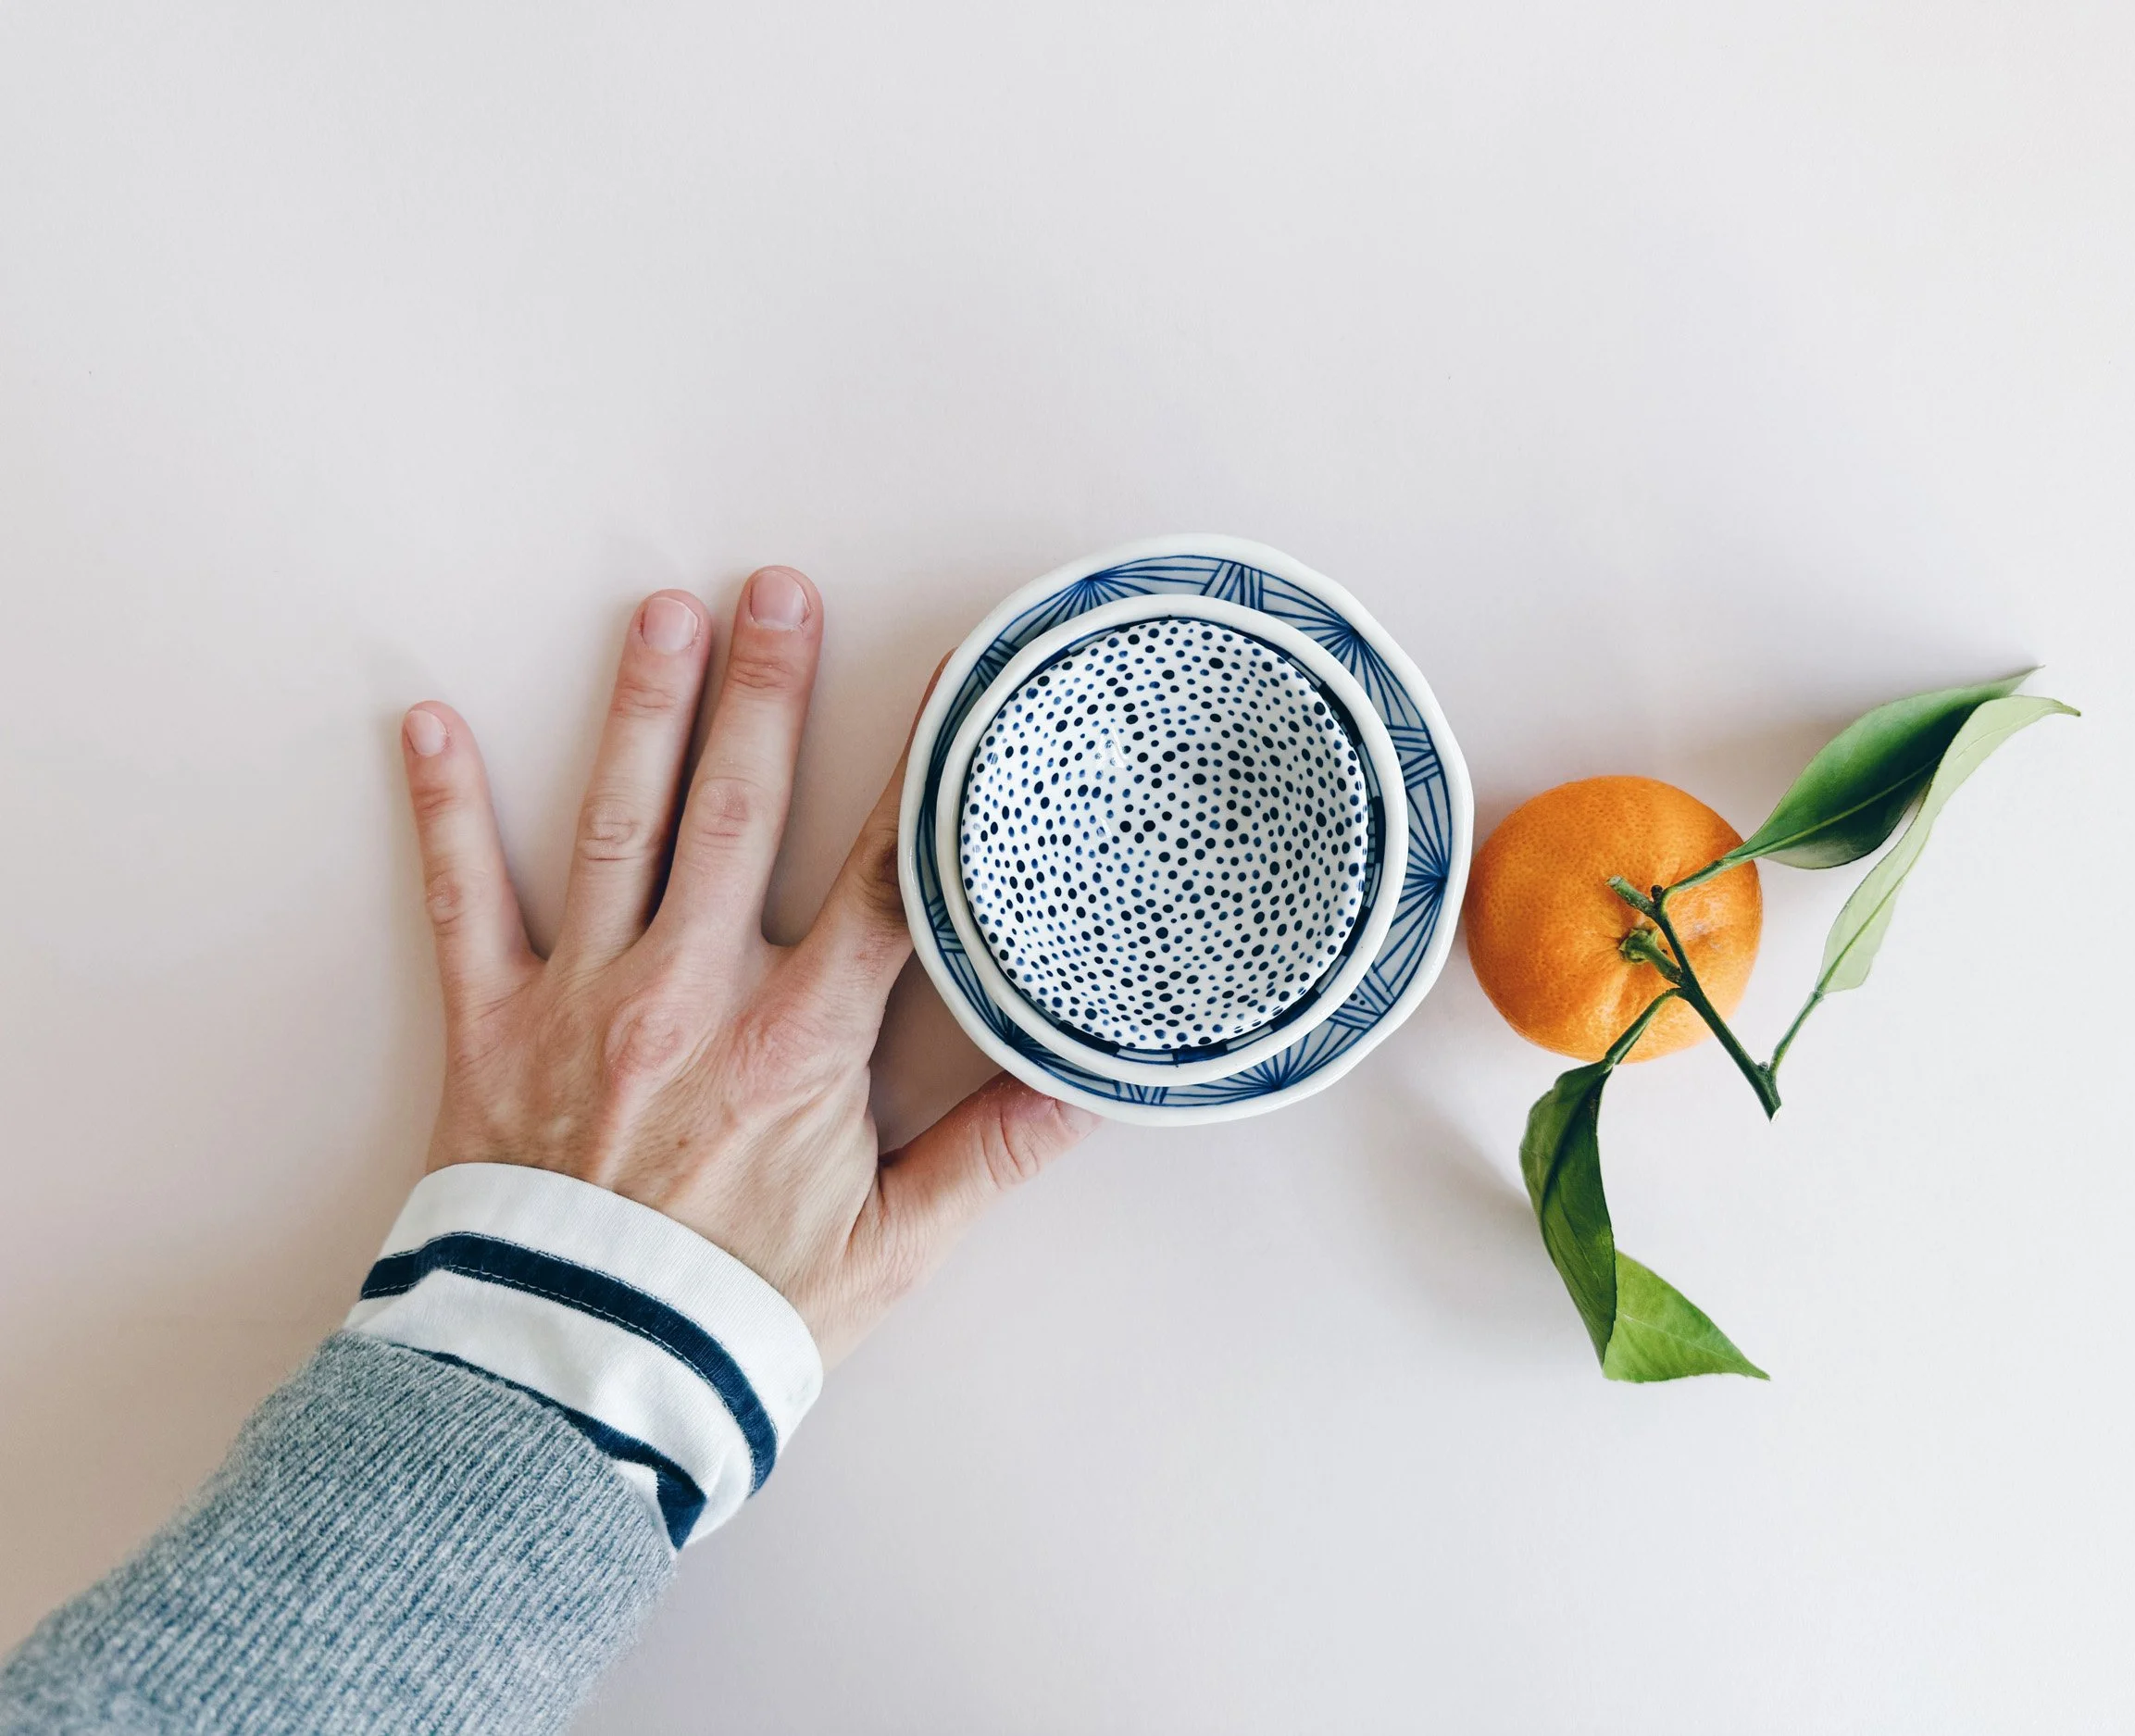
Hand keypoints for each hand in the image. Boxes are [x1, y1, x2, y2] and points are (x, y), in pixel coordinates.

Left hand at [397, 567, 1098, 1363]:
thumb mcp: (891, 1249)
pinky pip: (462, 899)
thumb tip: (1087, 1090)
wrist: (573, 1380)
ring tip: (661, 614)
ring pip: (618, 826)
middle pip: (739, 811)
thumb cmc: (737, 1316)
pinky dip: (444, 810)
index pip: (883, 878)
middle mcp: (693, 993)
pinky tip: (429, 724)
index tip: (952, 687)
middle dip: (765, 691)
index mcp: (798, 1042)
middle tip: (778, 589)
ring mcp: (585, 998)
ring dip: (642, 711)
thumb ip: (989, 1157)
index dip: (923, 775)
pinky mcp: (491, 1025)